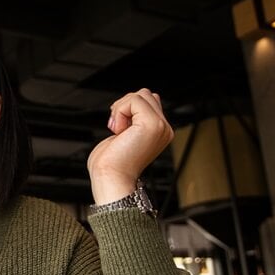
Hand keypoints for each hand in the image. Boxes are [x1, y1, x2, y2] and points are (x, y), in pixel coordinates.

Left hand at [86, 89, 172, 203]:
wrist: (111, 179)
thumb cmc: (111, 164)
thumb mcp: (124, 134)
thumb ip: (133, 117)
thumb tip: (136, 99)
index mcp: (159, 132)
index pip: (149, 101)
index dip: (128, 109)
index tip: (120, 129)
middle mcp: (164, 129)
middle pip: (145, 94)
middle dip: (125, 106)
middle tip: (118, 129)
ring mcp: (161, 127)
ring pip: (140, 95)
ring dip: (122, 109)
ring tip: (120, 130)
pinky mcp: (153, 124)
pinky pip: (134, 100)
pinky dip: (120, 111)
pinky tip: (119, 130)